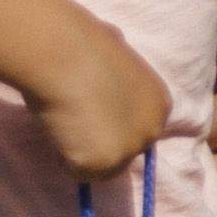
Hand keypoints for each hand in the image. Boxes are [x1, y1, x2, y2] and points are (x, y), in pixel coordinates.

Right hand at [30, 4, 172, 179]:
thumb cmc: (82, 44)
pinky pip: (77, 173)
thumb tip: (106, 77)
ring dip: (82, 152)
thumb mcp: (115, 59)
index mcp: (159, 103)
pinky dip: (63, 158)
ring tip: (64, 123)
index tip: (92, 112)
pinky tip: (57, 130)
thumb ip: (117, 81)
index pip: (137, 129)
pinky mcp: (101, 164)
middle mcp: (152, 130)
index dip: (112, 123)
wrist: (62, 50)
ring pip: (102, 169)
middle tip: (75, 121)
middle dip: (100, 142)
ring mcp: (128, 150)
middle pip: (124, 154)